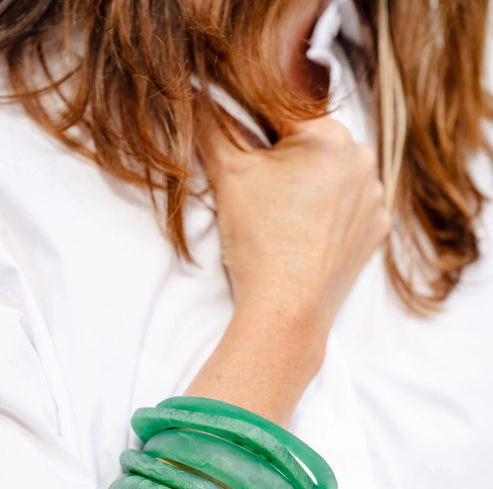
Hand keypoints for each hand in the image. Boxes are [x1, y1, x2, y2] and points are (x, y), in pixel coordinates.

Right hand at [198, 113, 390, 356]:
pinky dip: (327, 214)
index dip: (252, 133)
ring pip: (329, 175)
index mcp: (330, 136)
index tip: (243, 160)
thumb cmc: (260, 243)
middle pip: (308, 145)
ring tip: (283, 220)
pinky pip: (347, 206)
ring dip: (306, 186)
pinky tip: (305, 234)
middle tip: (261, 198)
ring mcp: (374, 198)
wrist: (287, 311)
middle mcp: (363, 160)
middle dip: (282, 161)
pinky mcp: (375, 229)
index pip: (279, 113)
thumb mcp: (228, 174)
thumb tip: (198, 92)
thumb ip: (213, 123)